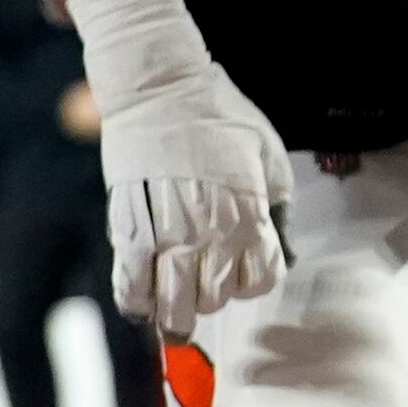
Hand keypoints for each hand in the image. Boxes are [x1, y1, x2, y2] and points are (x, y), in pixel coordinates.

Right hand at [66, 0, 290, 337]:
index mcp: (248, 213)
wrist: (161, 89)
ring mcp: (164, 231)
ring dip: (176, 316)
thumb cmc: (222, 118)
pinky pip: (129, 282)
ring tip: (176, 317)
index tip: (248, 272)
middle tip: (207, 292)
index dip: (256, 281)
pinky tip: (142, 309)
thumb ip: (276, 209)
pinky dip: (136, 304)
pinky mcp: (126, 226)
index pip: (261, 279)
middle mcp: (208, 230)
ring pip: (171, 301)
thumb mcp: (269, 158)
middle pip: (215, 298)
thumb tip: (281, 250)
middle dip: (215, 300)